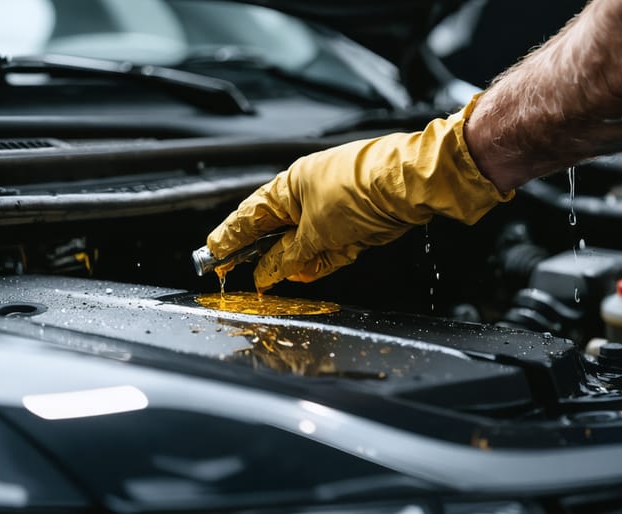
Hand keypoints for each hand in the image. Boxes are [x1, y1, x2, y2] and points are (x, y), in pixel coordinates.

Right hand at [206, 97, 512, 290]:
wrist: (408, 184)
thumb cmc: (359, 188)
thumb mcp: (315, 231)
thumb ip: (288, 257)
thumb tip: (266, 274)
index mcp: (288, 186)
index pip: (249, 216)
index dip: (229, 238)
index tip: (212, 256)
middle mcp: (307, 196)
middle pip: (274, 233)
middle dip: (259, 256)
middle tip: (239, 277)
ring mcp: (332, 212)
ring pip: (301, 245)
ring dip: (290, 263)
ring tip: (270, 282)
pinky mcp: (353, 228)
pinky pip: (327, 251)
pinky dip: (317, 264)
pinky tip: (304, 275)